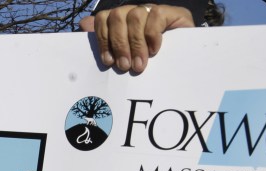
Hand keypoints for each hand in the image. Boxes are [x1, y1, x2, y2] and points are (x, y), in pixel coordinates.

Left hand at [80, 4, 194, 73]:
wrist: (183, 55)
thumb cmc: (150, 59)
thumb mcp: (126, 54)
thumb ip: (106, 41)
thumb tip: (83, 25)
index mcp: (120, 20)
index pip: (103, 19)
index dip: (103, 39)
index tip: (108, 61)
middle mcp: (133, 11)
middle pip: (117, 16)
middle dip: (119, 44)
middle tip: (125, 66)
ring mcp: (151, 10)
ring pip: (135, 16)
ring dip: (136, 43)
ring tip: (139, 64)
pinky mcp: (169, 11)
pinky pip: (155, 17)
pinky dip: (152, 36)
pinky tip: (154, 50)